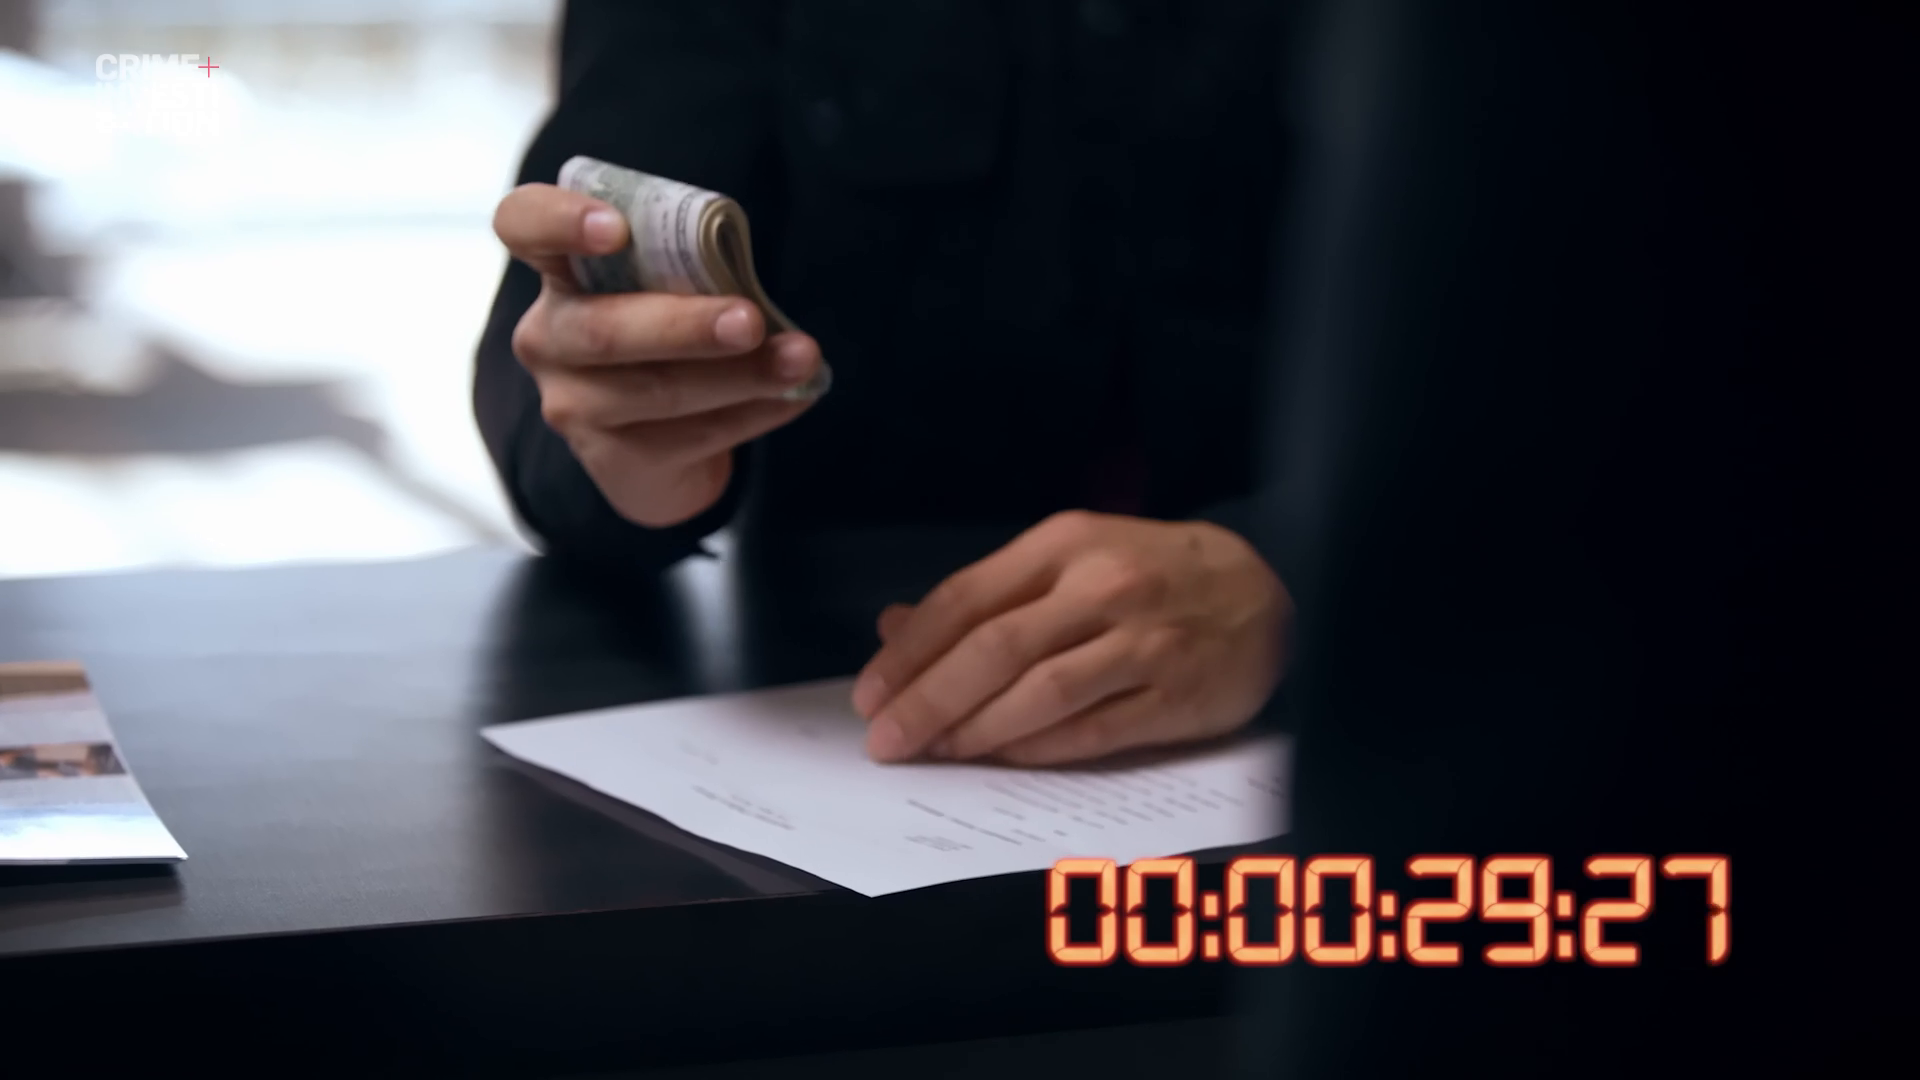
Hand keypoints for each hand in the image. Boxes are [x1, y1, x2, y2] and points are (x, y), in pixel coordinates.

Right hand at [494, 183, 825, 526]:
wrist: (656, 442)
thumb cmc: (666, 330)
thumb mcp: (671, 287)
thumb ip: (689, 270)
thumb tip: (751, 286)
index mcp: (559, 268)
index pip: (524, 224)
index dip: (560, 222)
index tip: (616, 229)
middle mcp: (547, 334)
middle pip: (602, 329)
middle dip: (684, 326)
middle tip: (749, 321)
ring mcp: (571, 402)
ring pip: (654, 391)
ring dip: (739, 376)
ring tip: (800, 359)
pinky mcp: (610, 457)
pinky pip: (688, 435)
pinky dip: (751, 412)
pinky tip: (793, 396)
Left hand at [851, 511, 1290, 765]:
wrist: (1265, 590)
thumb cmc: (1151, 573)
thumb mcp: (1070, 558)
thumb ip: (988, 594)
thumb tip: (896, 629)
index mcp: (1065, 544)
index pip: (967, 599)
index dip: (911, 653)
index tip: (869, 694)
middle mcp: (1102, 588)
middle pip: (995, 649)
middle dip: (928, 700)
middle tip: (886, 740)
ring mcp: (1143, 642)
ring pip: (1040, 693)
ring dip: (976, 731)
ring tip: (935, 754)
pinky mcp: (1175, 696)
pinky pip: (1091, 731)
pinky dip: (1037, 749)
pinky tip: (1000, 760)